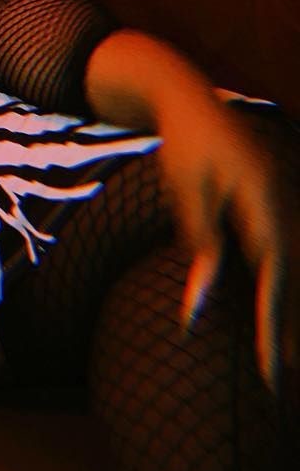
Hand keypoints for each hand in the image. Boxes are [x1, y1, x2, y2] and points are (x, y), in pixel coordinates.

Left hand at [152, 86, 295, 394]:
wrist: (188, 97)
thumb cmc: (183, 145)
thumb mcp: (187, 191)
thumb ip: (201, 244)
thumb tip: (200, 306)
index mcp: (264, 194)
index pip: (276, 270)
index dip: (275, 319)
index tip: (272, 360)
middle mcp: (285, 197)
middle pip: (294, 272)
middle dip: (290, 323)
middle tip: (281, 373)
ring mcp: (288, 197)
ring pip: (298, 262)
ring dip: (293, 306)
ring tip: (289, 355)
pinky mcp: (280, 198)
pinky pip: (291, 248)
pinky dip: (288, 281)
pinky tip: (283, 311)